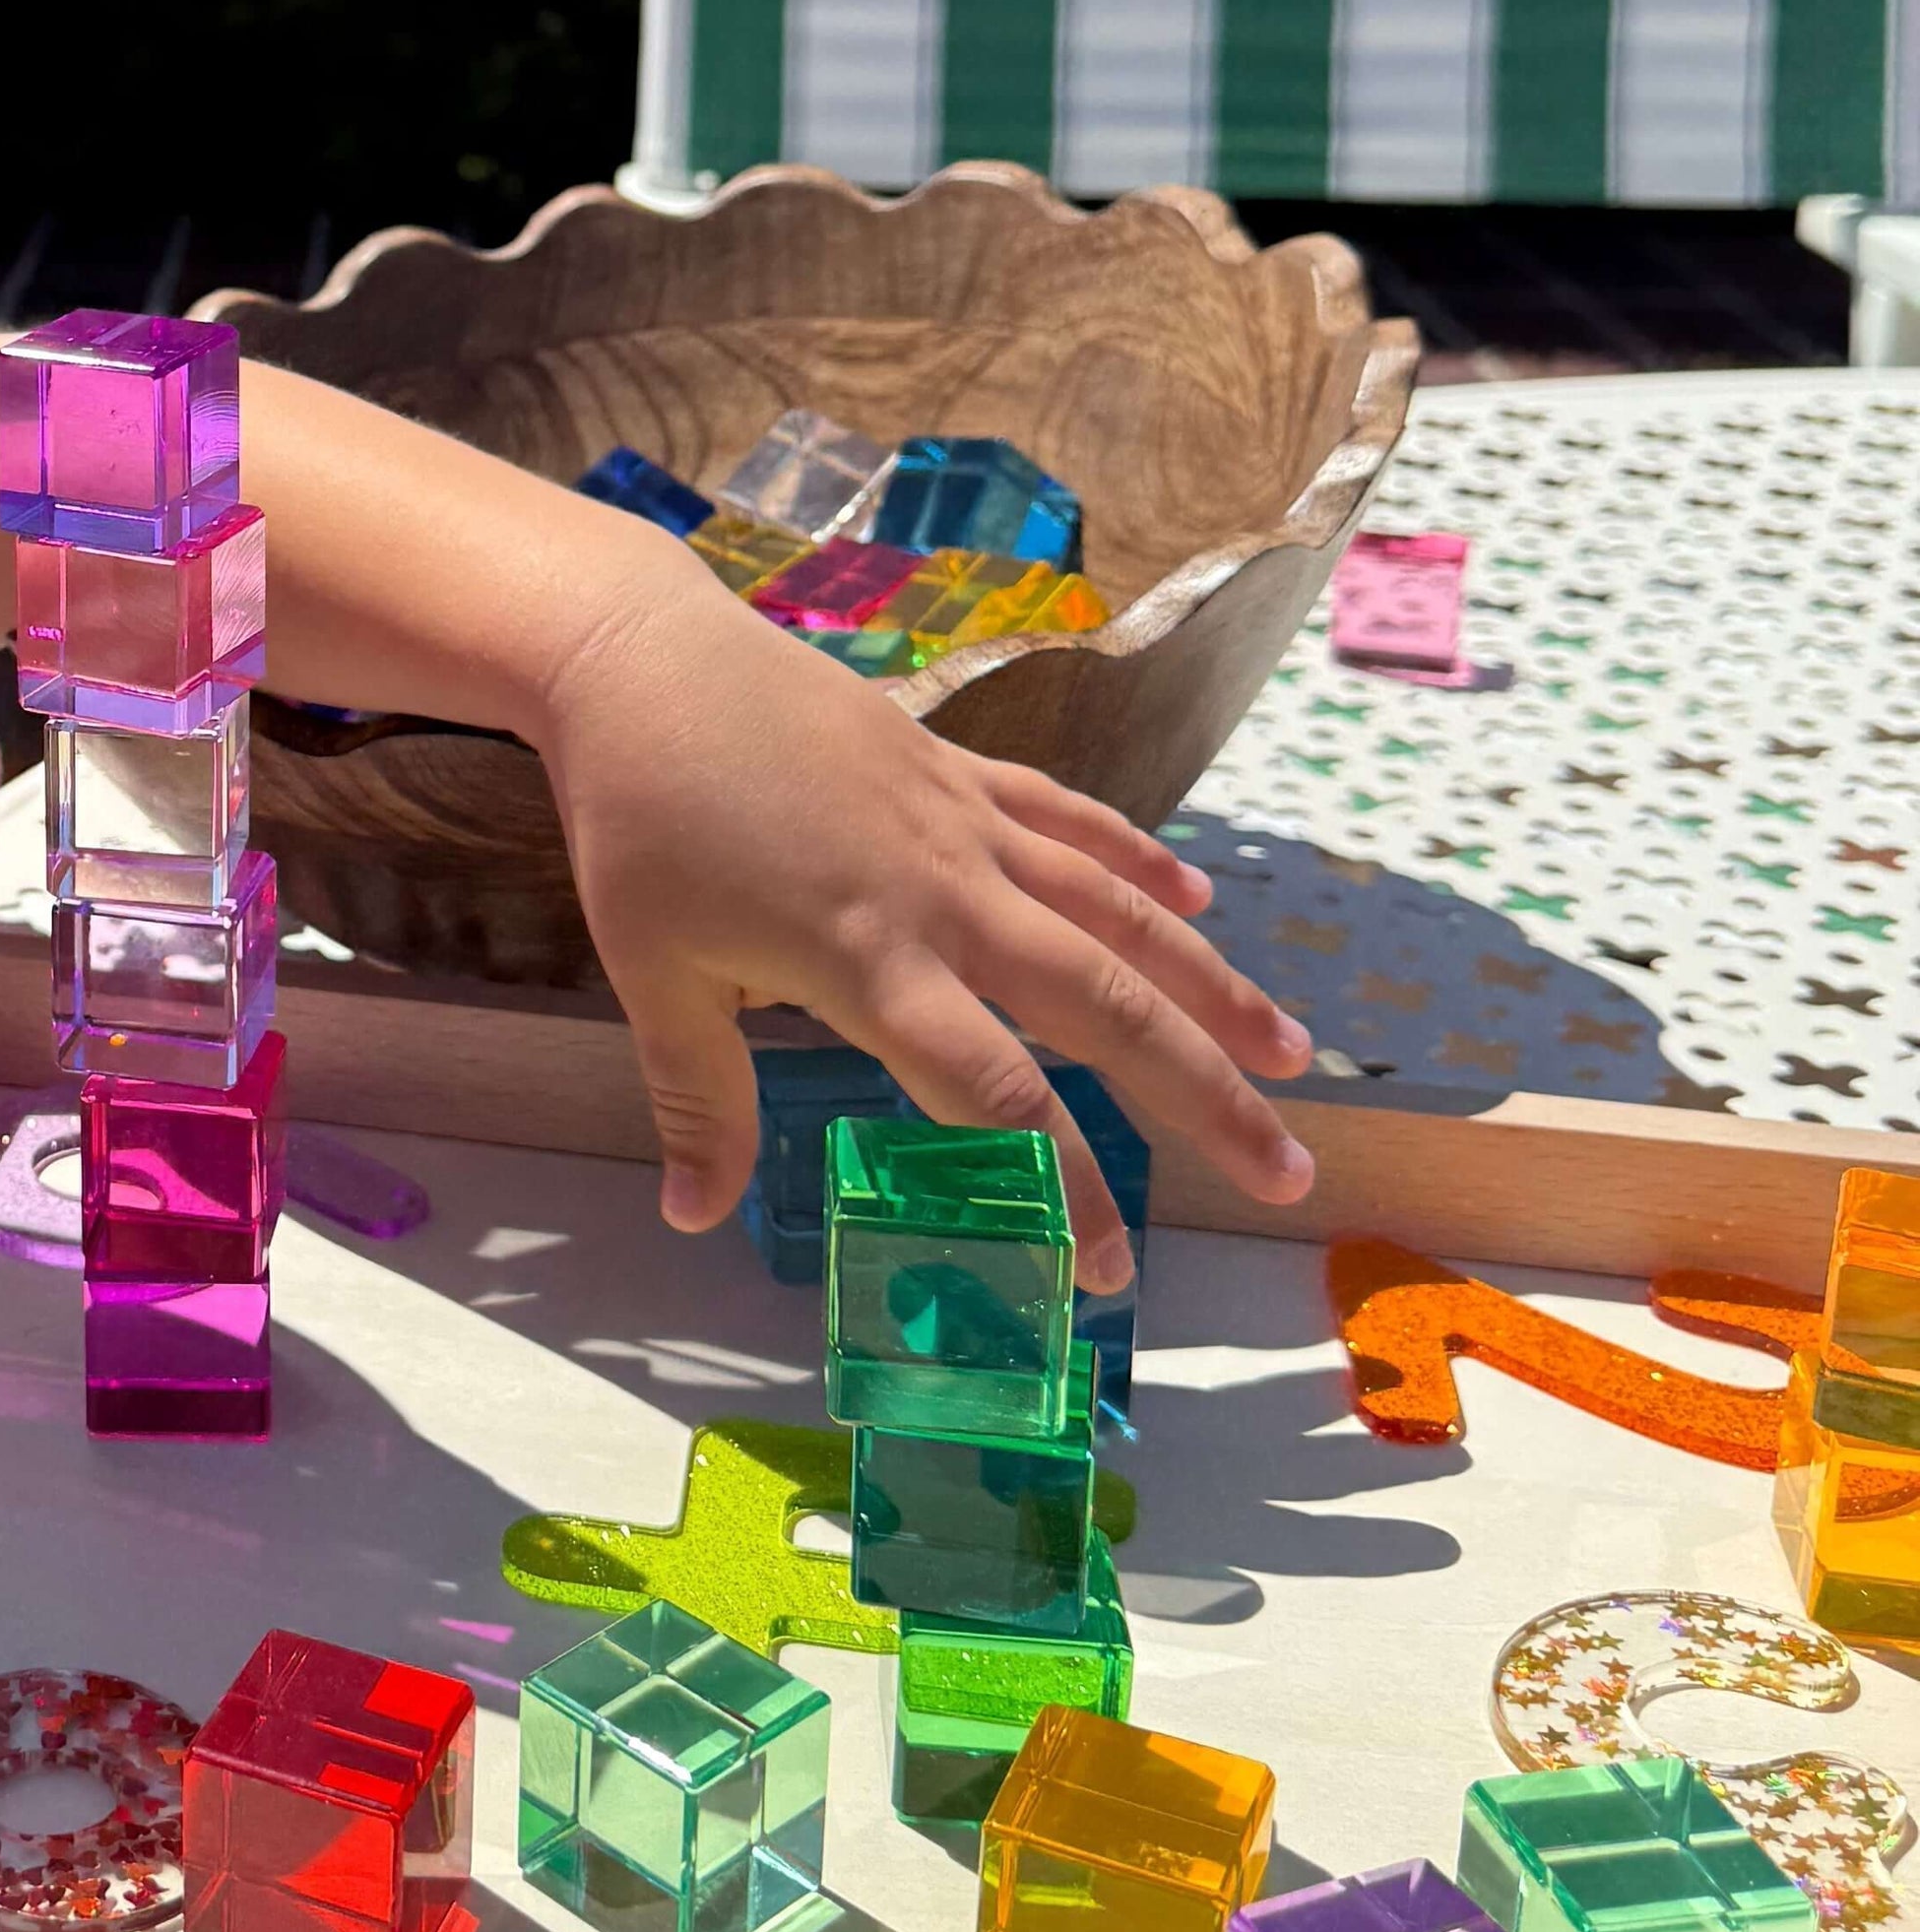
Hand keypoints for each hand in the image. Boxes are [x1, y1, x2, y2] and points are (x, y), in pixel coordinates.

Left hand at [533, 559, 1315, 1293]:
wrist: (645, 662)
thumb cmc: (641, 824)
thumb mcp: (651, 974)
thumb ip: (699, 1099)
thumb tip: (694, 1217)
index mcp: (871, 963)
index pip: (997, 1098)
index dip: (1064, 1189)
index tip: (1108, 1269)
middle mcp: (946, 897)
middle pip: (1105, 1008)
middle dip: (1202, 1096)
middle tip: (1284, 1173)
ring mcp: (963, 824)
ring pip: (1117, 912)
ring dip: (1210, 981)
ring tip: (1290, 1052)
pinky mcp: (959, 767)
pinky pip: (1071, 819)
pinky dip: (1138, 858)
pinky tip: (1196, 897)